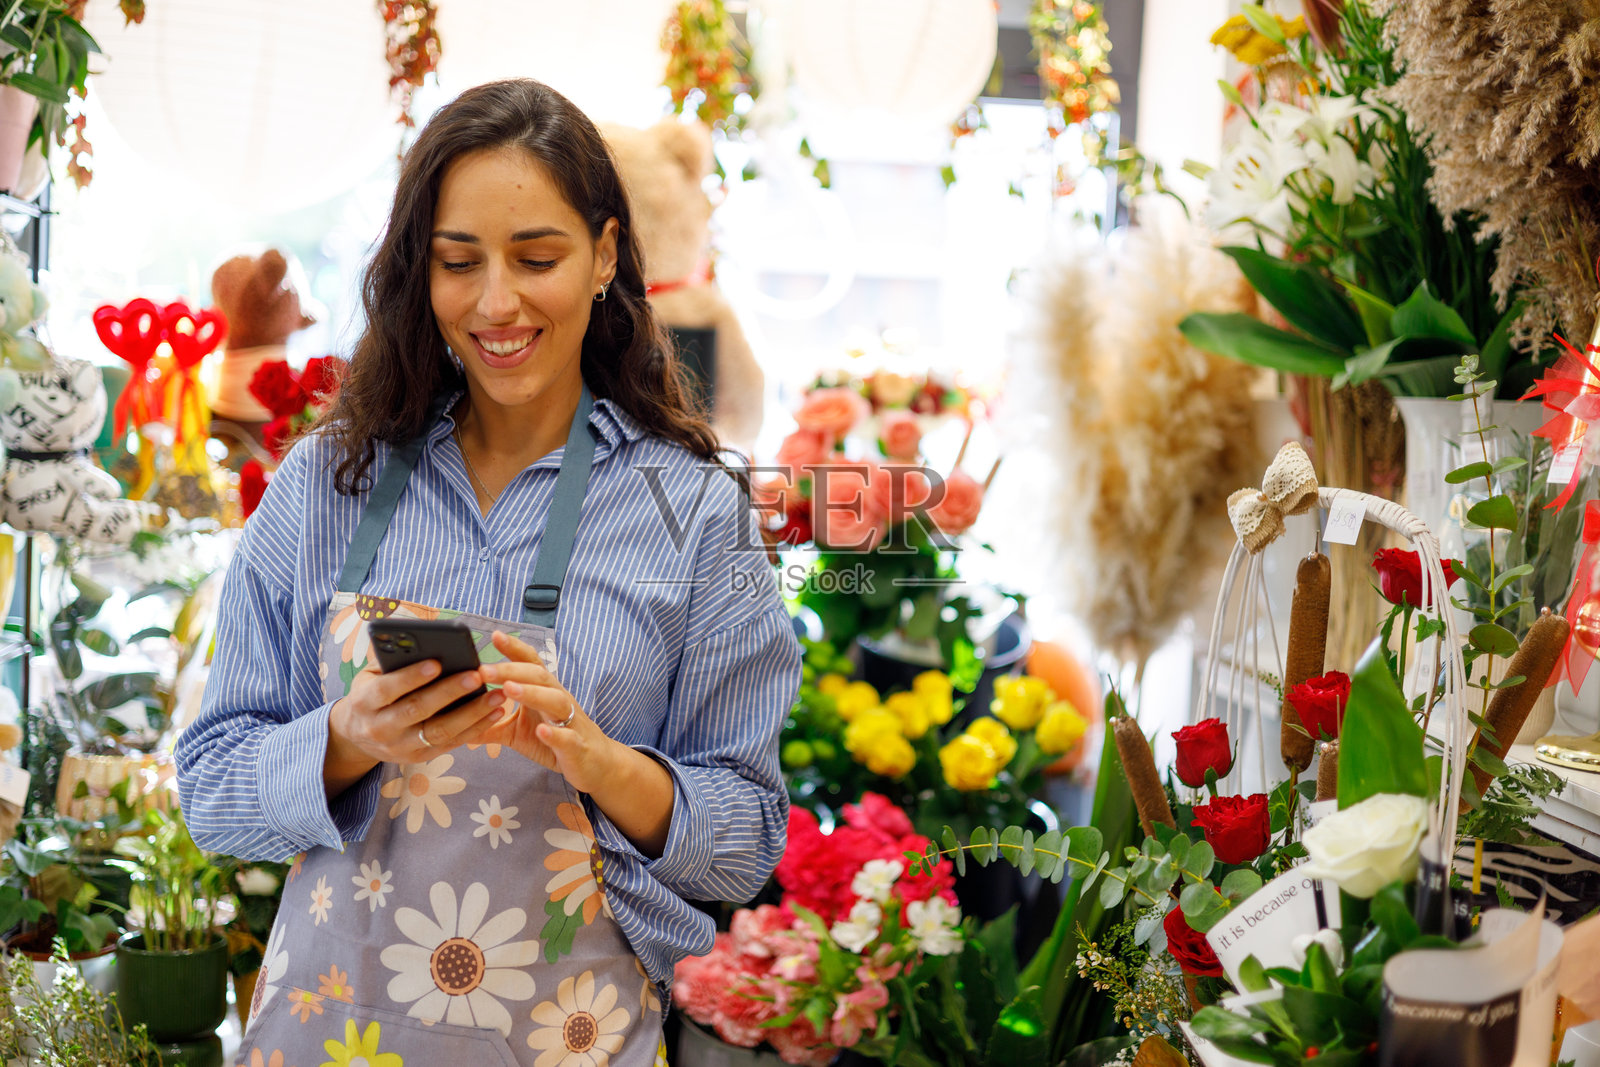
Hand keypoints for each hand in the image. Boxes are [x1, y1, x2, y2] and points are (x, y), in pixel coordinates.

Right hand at [325, 659, 506, 795]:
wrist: (357, 735)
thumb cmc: (372, 692)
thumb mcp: (371, 675)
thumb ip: (393, 661)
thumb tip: (424, 644)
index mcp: (364, 702)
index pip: (387, 689)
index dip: (411, 677)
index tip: (436, 663)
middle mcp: (380, 728)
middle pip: (417, 711)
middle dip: (448, 692)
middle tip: (476, 675)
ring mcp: (400, 747)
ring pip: (439, 731)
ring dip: (471, 714)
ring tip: (496, 695)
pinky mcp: (418, 757)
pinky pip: (450, 744)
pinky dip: (475, 729)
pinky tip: (495, 712)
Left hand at [480, 631, 674, 855]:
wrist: (594, 764)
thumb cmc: (555, 741)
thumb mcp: (516, 732)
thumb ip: (489, 724)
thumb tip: (453, 719)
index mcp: (543, 692)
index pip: (529, 663)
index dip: (514, 649)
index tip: (493, 635)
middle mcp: (558, 699)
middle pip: (538, 676)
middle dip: (511, 670)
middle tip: (483, 669)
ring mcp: (570, 721)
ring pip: (554, 700)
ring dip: (532, 693)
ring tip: (508, 689)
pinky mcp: (576, 746)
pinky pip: (567, 737)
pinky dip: (555, 733)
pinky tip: (541, 731)